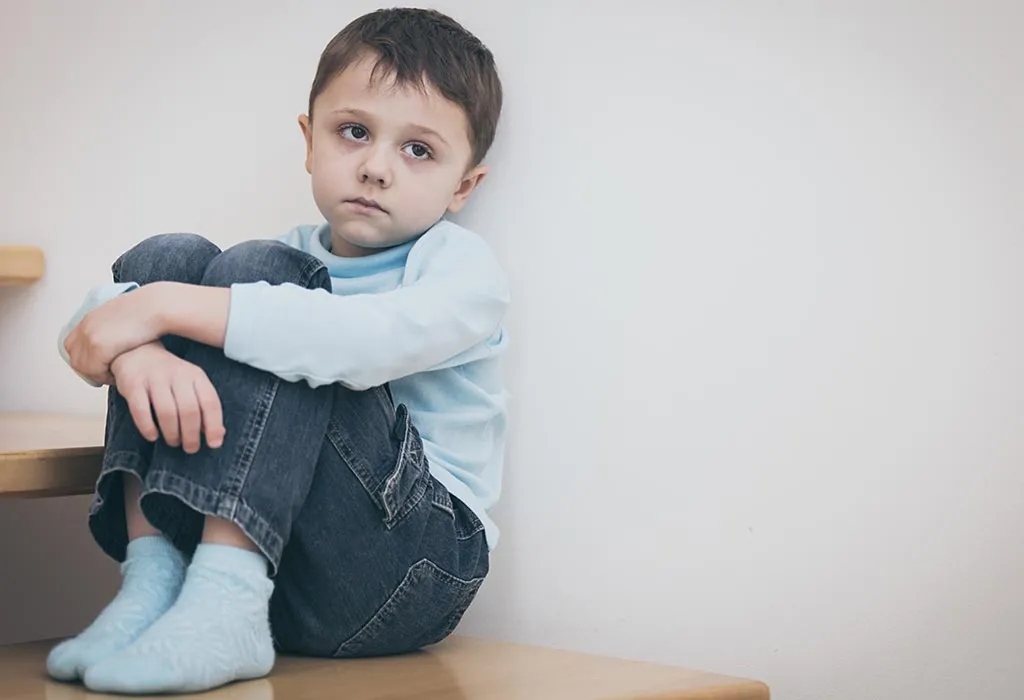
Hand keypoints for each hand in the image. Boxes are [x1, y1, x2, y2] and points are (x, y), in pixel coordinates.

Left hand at [64, 284, 166, 384]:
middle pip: (75, 358)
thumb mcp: (121, 316)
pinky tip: (118, 373)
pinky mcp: (99, 347)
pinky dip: (105, 376)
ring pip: (83, 367)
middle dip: (89, 369)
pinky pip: (95, 370)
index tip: (99, 364)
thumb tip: (113, 338)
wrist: (154, 307)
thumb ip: (111, 328)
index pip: (72, 345)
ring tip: (114, 375)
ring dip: (98, 374)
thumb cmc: (147, 312)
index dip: (84, 358)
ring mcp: (90, 336)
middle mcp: (86, 327)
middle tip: (106, 373)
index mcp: (90, 319)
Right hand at [111, 341, 225, 452]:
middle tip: (190, 448)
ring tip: (173, 442)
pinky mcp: (133, 384)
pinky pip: (141, 410)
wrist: (137, 352)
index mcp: (196, 375)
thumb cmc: (170, 377)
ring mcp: (154, 378)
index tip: (213, 444)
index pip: (210, 402)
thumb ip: (204, 407)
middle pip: (189, 410)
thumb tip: (218, 435)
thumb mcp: (191, 386)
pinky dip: (148, 427)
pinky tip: (153, 436)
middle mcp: (177, 374)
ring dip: (172, 433)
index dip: (214, 425)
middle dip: (191, 435)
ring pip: (167, 412)